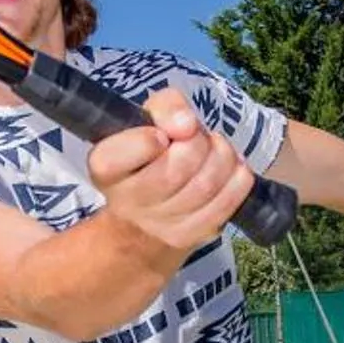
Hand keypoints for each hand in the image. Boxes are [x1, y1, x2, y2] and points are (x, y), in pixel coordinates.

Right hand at [88, 87, 252, 256]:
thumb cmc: (152, 153)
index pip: (119, 155)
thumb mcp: (150, 118)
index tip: (160, 136)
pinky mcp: (190, 236)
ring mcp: (159, 225)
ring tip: (214, 149)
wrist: (152, 208)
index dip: (146, 140)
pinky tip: (228, 169)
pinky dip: (237, 177)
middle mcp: (127, 202)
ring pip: (206, 184)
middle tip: (196, 136)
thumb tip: (187, 125)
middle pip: (176, 168)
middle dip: (198, 142)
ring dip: (222, 156)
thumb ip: (166, 106)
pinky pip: (228, 201)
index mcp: (106, 168)